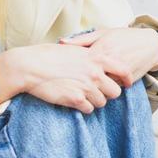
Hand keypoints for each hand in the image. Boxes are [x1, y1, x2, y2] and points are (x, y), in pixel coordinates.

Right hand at [0, 43, 123, 112]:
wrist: (30, 65)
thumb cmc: (50, 55)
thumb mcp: (75, 49)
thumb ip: (91, 55)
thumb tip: (102, 60)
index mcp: (96, 58)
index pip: (124, 70)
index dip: (127, 79)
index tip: (126, 84)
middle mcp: (95, 73)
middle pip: (115, 92)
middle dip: (108, 94)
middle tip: (97, 91)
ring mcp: (86, 87)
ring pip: (102, 102)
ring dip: (94, 101)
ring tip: (82, 94)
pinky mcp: (75, 99)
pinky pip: (89, 109)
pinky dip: (83, 107)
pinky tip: (74, 100)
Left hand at [59, 27, 157, 87]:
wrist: (150, 44)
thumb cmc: (123, 37)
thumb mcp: (102, 33)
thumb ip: (81, 40)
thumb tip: (61, 42)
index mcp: (99, 49)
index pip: (78, 64)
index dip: (71, 69)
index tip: (66, 71)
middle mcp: (108, 61)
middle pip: (88, 78)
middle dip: (81, 81)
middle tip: (75, 81)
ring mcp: (118, 71)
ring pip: (100, 85)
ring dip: (95, 86)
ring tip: (90, 83)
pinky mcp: (127, 79)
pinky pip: (112, 87)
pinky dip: (108, 86)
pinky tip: (105, 83)